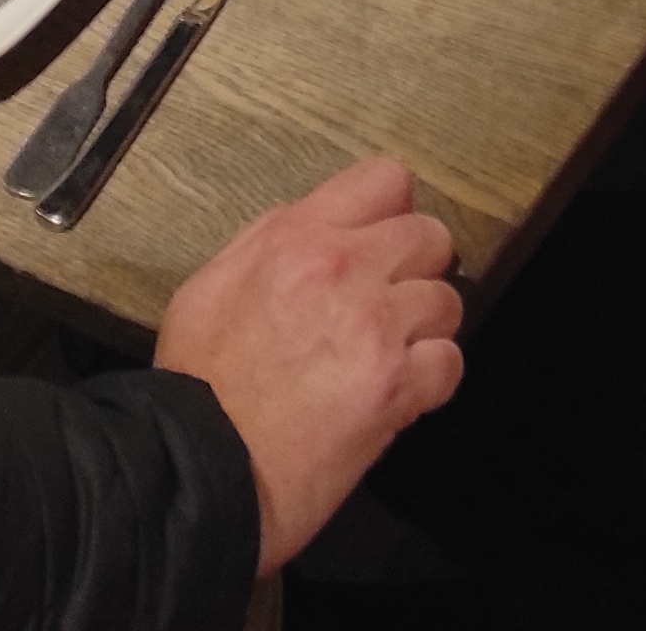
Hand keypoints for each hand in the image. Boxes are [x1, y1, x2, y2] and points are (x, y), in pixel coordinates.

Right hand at [157, 154, 466, 573]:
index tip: (379, 242)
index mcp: (298, 236)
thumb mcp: (213, 282)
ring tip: (388, 356)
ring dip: (423, 329)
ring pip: (446, 301)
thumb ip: (271, 240)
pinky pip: (449, 363)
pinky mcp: (397, 386)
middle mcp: (345, 269)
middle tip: (386, 305)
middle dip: (413, 270)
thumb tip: (316, 225)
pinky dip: (431, 381)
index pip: (385, 179)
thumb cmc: (197, 382)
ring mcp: (376, 327)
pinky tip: (398, 394)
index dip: (390, 211)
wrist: (196, 467)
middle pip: (430, 237)